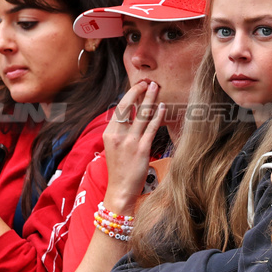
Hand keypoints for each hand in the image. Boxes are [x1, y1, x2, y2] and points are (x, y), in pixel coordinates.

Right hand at [100, 81, 164, 211]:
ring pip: (141, 115)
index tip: (138, 86)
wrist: (120, 190)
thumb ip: (120, 131)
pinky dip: (157, 116)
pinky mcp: (141, 149)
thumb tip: (130, 115)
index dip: (129, 94)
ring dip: (149, 99)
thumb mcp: (114, 147)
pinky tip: (162, 107)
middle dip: (139, 92)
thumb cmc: (119, 169)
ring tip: (156, 87)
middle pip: (128, 107)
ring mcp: (129, 142)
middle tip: (148, 82)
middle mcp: (118, 135)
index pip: (119, 108)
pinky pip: (151, 128)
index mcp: (109, 133)